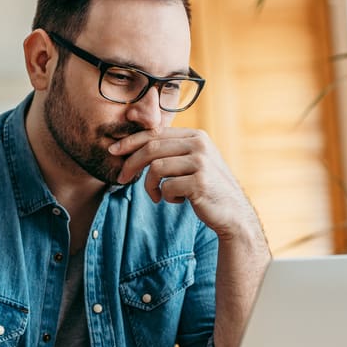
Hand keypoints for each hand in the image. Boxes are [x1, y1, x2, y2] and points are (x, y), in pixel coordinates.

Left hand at [109, 127, 261, 241]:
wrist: (233, 213)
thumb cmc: (206, 188)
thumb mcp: (192, 163)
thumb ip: (171, 151)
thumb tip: (133, 145)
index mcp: (196, 136)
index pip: (155, 133)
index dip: (131, 141)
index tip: (114, 150)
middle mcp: (199, 144)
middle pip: (152, 148)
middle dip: (131, 163)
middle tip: (121, 178)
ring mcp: (201, 162)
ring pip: (156, 168)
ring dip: (150, 186)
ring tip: (158, 196)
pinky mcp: (200, 182)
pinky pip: (167, 187)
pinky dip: (166, 197)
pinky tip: (177, 201)